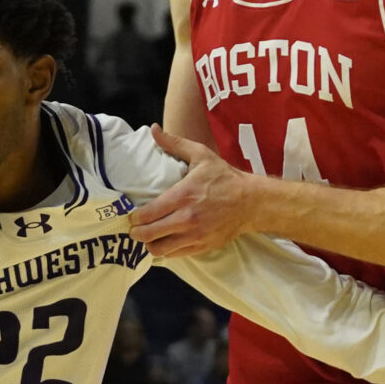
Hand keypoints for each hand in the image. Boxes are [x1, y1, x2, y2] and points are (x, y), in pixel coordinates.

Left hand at [126, 128, 258, 260]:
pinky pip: (175, 254)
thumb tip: (153, 129)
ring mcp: (195, 235)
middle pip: (149, 234)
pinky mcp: (203, 246)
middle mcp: (187, 218)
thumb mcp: (201, 155)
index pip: (147, 214)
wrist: (251, 202)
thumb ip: (174, 143)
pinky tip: (165, 241)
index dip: (134, 217)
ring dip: (150, 244)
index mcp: (183, 195)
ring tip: (149, 236)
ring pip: (160, 249)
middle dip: (137, 233)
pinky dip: (167, 250)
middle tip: (135, 228)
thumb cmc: (224, 177)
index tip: (132, 215)